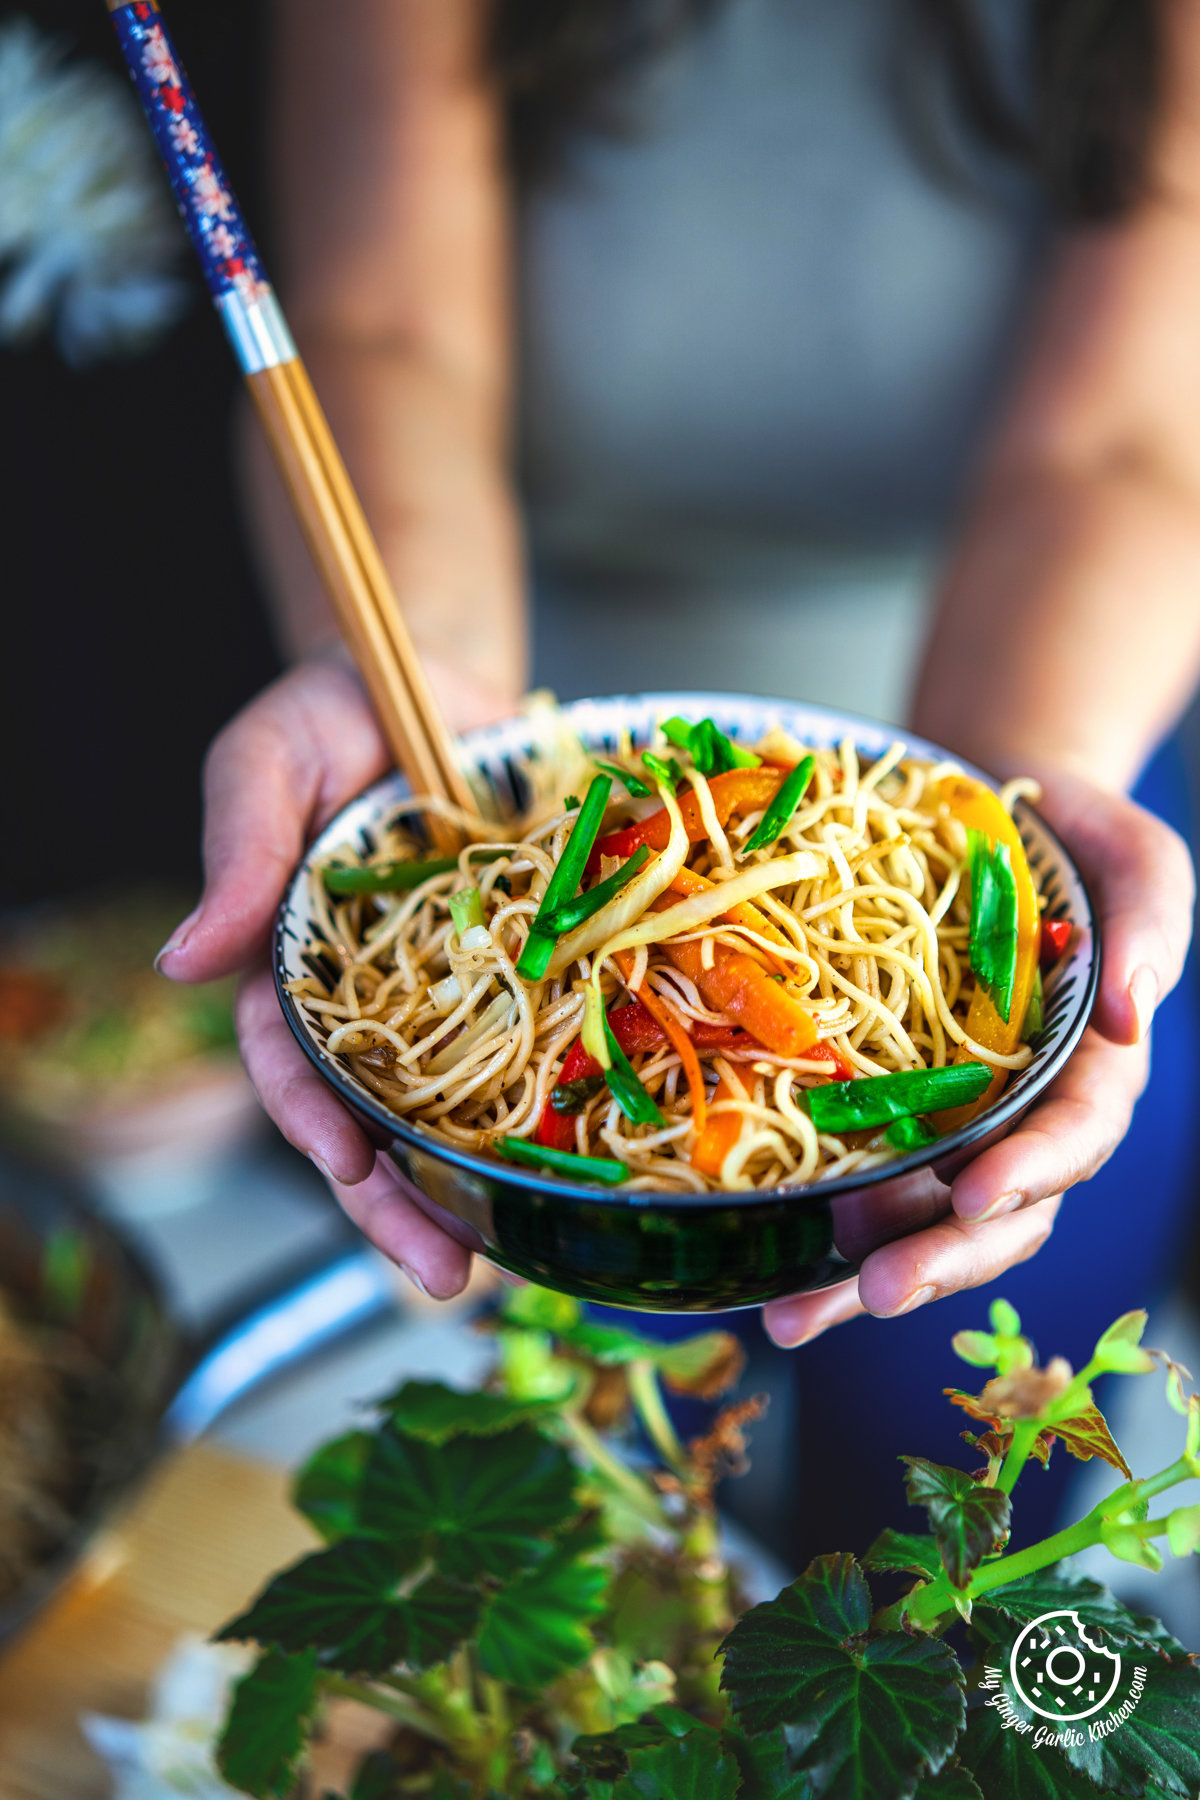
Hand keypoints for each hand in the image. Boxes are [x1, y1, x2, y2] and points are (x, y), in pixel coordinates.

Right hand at [156, 656, 510, 1298]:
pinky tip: (587, 1164)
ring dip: (478, 1185)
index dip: (316, 1123)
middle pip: (374, 1119)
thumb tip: (178, 961)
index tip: (353, 1172)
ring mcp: (453, 992)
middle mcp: (372, 999)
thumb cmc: (332, 715)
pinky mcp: (527, 970)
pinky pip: (542, 1045)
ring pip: (457, 1109)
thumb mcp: (267, 761)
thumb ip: (237, 851)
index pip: (291, 1064)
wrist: (438, 678)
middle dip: (398, 1203)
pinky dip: (559, 1107)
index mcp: (297, 967)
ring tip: (516, 1253)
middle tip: (444, 1273)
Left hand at [763, 764, 1194, 1346]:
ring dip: (860, 1274)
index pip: (1074, 1134)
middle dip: (939, 1257)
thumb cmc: (1070, 840)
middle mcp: (1021, 1113)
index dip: (1030, 1169)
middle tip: (873, 1290)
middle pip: (996, 1210)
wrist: (984, 813)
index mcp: (1091, 1065)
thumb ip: (1150, 920)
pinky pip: (856, 1177)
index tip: (972, 1194)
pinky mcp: (886, 1112)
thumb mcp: (1130, 856)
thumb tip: (1130, 1010)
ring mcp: (950, 1122)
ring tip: (791, 1315)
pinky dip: (813, 1223)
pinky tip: (759, 1258)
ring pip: (920, 1219)